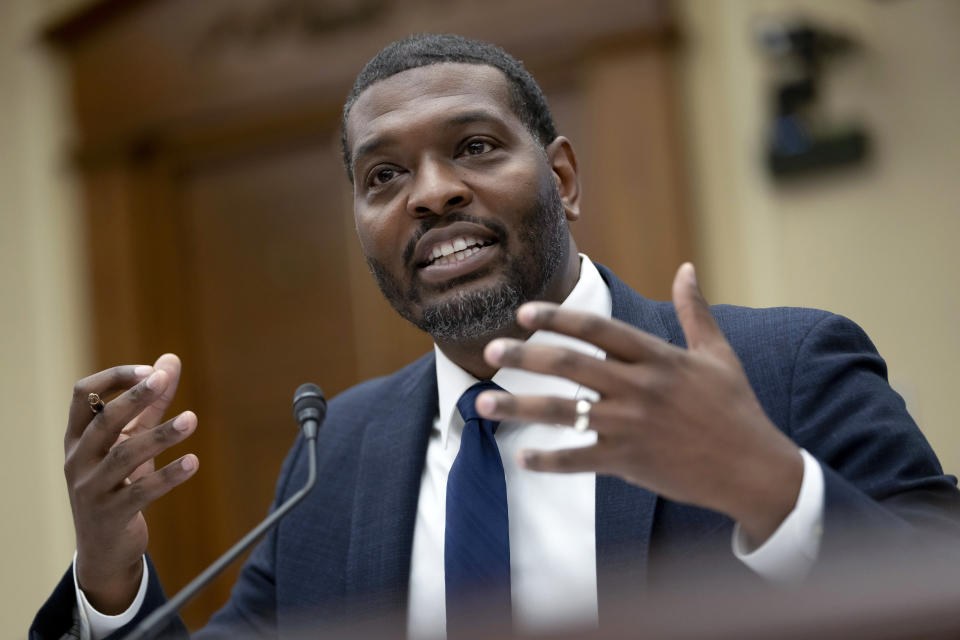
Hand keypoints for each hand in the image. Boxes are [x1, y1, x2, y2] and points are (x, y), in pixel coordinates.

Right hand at [64, 353, 198, 613]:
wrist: (104, 549)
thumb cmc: (118, 483)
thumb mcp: (131, 441)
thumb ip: (152, 403)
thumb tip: (171, 360)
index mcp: (78, 437)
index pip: (82, 394)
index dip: (115, 378)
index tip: (151, 371)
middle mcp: (78, 459)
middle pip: (103, 421)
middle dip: (133, 398)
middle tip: (162, 379)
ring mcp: (92, 489)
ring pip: (124, 455)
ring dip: (161, 435)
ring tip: (192, 419)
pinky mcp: (112, 515)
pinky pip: (141, 492)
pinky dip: (168, 476)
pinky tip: (193, 462)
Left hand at [477, 263, 802, 545]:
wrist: (753, 469)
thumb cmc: (735, 408)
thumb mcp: (718, 355)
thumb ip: (695, 312)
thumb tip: (687, 268)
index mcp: (658, 357)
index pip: (598, 329)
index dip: (558, 317)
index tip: (524, 312)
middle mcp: (640, 388)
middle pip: (571, 365)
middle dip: (526, 355)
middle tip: (491, 349)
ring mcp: (632, 426)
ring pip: (564, 413)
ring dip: (519, 407)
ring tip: (483, 403)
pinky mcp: (629, 462)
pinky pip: (578, 460)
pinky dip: (548, 460)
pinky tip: (521, 456)